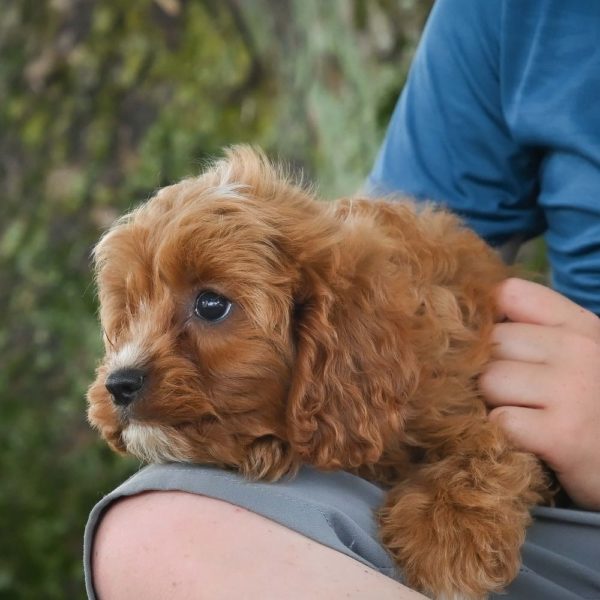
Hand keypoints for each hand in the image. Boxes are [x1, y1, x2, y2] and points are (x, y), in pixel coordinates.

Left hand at [480, 278, 599, 509]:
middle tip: (517, 397)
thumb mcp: (574, 357)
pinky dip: (502, 433)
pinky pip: (499, 419)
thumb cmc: (588, 408)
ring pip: (489, 380)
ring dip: (494, 404)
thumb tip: (471, 319)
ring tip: (524, 418)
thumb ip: (533, 331)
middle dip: (489, 370)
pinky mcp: (561, 434)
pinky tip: (526, 441)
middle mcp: (579, 349)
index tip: (497, 347)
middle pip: (490, 341)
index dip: (489, 319)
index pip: (510, 293)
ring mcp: (571, 389)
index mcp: (580, 325)